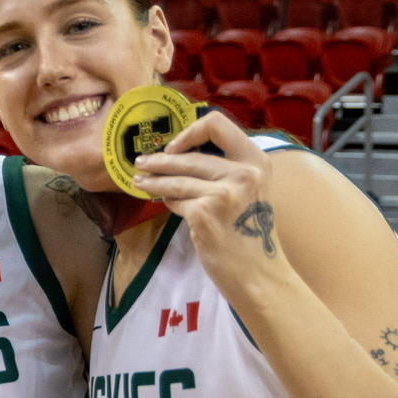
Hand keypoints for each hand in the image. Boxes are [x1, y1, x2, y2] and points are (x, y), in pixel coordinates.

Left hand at [129, 110, 291, 296]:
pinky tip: (162, 201)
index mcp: (257, 161)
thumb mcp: (251, 191)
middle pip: (188, 155)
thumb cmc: (251, 234)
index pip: (217, 124)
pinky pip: (175, 200)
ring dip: (153, 179)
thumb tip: (184, 157)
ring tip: (138, 180)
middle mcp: (243, 172)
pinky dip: (167, 201)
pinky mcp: (204, 213)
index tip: (174, 147)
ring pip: (175, 178)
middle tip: (141, 162)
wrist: (259, 273)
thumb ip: (228, 170)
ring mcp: (223, 193)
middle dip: (159, 160)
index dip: (190, 132)